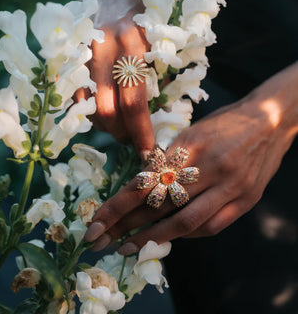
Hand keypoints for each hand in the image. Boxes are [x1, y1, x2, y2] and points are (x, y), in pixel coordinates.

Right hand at [75, 0, 154, 157]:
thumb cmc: (142, 15)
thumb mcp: (159, 41)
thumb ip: (160, 78)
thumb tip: (162, 119)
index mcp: (136, 44)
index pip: (136, 102)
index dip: (142, 133)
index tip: (150, 153)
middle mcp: (107, 49)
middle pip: (109, 110)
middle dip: (123, 135)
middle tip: (134, 142)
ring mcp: (84, 52)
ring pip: (91, 107)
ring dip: (107, 127)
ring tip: (122, 128)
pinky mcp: (71, 57)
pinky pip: (78, 98)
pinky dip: (91, 114)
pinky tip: (105, 113)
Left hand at [84, 86, 295, 253]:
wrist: (269, 120)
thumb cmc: (226, 122)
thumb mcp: (193, 131)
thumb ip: (170, 157)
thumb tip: (141, 182)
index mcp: (192, 144)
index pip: (148, 180)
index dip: (120, 204)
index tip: (98, 220)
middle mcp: (211, 167)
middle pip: (162, 203)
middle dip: (128, 224)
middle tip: (103, 239)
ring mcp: (231, 185)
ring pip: (186, 221)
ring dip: (155, 238)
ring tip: (131, 247)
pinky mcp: (246, 199)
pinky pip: (212, 226)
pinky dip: (188, 235)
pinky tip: (170, 237)